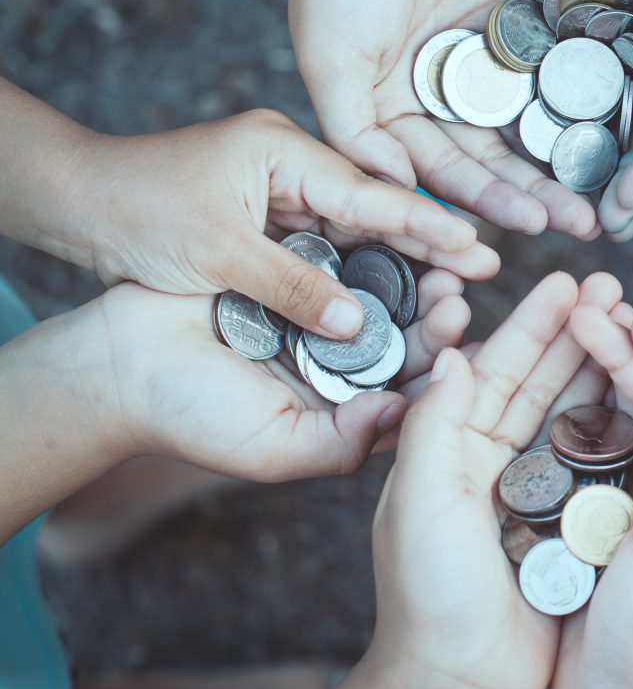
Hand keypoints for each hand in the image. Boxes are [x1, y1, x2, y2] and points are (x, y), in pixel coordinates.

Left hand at [82, 108, 495, 337]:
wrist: (74, 201)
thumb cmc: (134, 212)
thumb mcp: (217, 253)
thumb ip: (293, 286)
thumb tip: (359, 324)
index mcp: (284, 149)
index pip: (372, 192)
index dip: (428, 224)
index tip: (478, 247)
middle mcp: (291, 162)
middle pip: (375, 207)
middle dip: (431, 240)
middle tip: (489, 268)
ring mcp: (281, 187)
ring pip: (355, 229)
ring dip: (401, 258)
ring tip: (458, 285)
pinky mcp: (268, 213)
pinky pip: (327, 243)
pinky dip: (358, 267)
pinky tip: (396, 292)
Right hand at [100, 267, 467, 480]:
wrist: (116, 360)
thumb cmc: (188, 416)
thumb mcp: (273, 448)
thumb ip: (341, 441)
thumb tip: (401, 414)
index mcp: (343, 408)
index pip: (409, 391)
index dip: (439, 369)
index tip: (460, 342)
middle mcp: (338, 365)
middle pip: (404, 341)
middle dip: (434, 319)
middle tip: (456, 295)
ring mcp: (318, 318)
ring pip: (382, 299)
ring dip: (412, 284)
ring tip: (439, 268)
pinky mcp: (295, 274)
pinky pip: (343, 262)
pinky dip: (369, 253)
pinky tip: (394, 240)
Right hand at [286, 0, 599, 240]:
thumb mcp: (331, 54)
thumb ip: (356, 130)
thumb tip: (391, 192)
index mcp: (386, 113)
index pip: (440, 175)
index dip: (483, 205)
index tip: (529, 230)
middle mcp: (433, 97)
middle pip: (492, 160)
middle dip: (536, 194)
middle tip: (585, 224)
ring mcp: (478, 63)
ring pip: (527, 124)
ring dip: (563, 159)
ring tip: (607, 191)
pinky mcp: (515, 27)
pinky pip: (550, 71)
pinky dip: (579, 99)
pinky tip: (617, 128)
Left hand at [368, 269, 626, 688]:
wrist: (460, 677)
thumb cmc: (427, 591)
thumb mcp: (419, 496)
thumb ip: (434, 422)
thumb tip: (454, 355)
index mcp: (449, 447)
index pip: (494, 368)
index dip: (530, 323)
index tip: (564, 283)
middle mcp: (489, 460)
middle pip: (538, 381)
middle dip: (574, 332)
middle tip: (613, 287)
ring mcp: (530, 491)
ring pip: (569, 414)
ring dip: (599, 367)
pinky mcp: (564, 524)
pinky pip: (594, 464)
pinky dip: (615, 425)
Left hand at [489, 0, 632, 240]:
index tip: (622, 209)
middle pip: (627, 126)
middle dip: (609, 176)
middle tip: (585, 225)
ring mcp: (587, 26)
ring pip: (577, 109)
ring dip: (564, 157)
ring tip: (543, 204)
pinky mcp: (539, 11)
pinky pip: (533, 75)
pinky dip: (524, 112)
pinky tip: (503, 154)